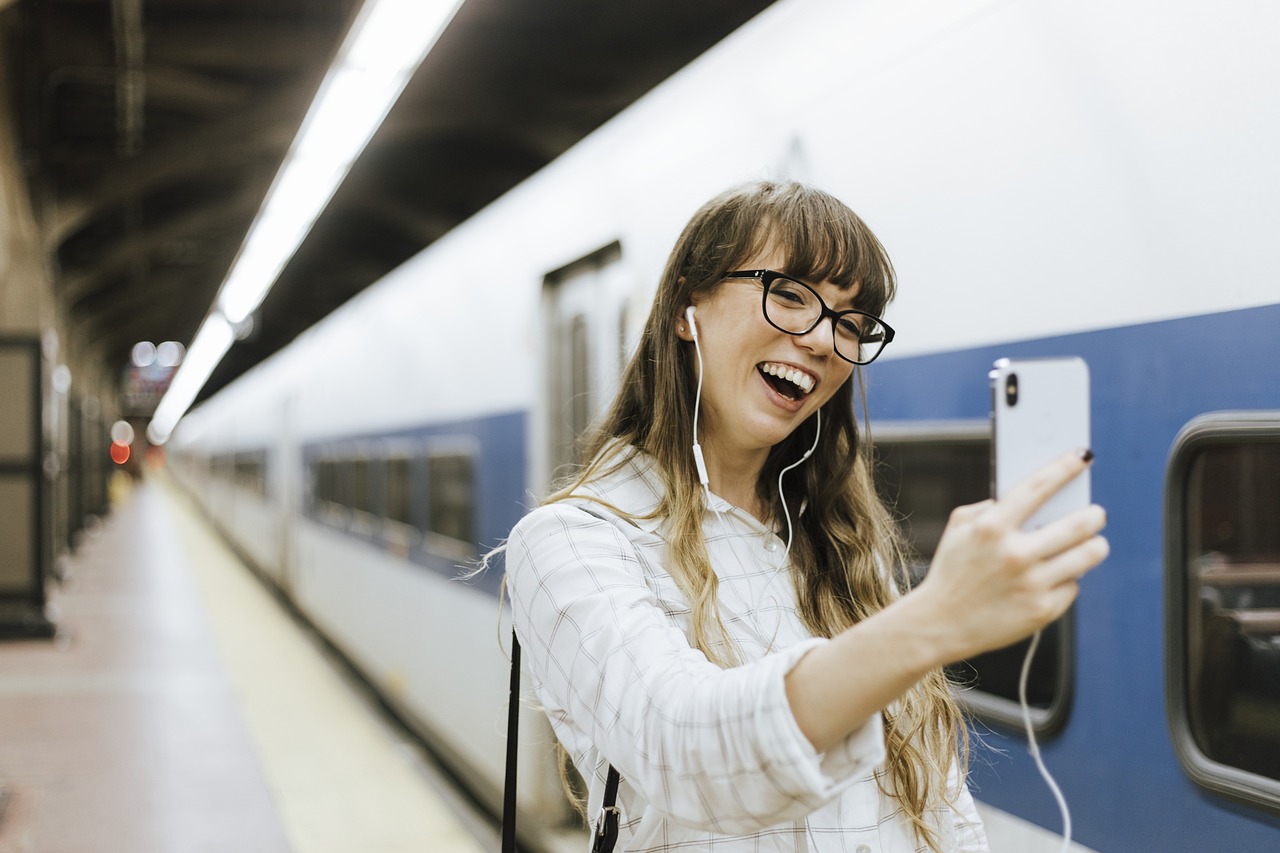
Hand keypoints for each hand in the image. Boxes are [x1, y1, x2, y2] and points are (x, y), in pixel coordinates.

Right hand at [914, 449, 1108, 661]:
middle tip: (1096, 513)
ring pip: (1088, 556)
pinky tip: (1054, 579)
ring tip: (1092, 543)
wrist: (939, 624)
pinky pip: (1073, 586)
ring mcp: (1031, 584)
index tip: (1082, 456)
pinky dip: (1068, 580)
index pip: (1038, 487)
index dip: (1064, 468)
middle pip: (1077, 525)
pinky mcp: (1042, 610)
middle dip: (1094, 515)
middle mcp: (1014, 554)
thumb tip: (1029, 497)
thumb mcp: (958, 529)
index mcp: (990, 528)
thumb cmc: (952, 571)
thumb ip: (989, 507)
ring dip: (1094, 546)